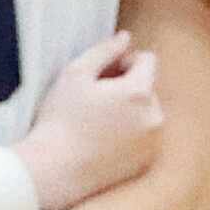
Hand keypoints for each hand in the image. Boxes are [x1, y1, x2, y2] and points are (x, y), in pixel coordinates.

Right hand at [12, 32, 162, 209]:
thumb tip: (125, 38)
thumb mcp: (75, 74)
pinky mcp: (145, 164)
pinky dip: (129, 136)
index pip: (148, 61)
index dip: (124, 61)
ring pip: (146, 114)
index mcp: (140, 92)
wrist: (54, 171)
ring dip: (129, 112)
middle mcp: (155, 118)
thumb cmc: (60, 120)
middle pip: (148, 88)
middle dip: (127, 88)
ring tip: (96, 123)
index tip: (101, 76)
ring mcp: (153, 144)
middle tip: (94, 100)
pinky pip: (144, 139)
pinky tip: (101, 142)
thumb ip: (104, 50)